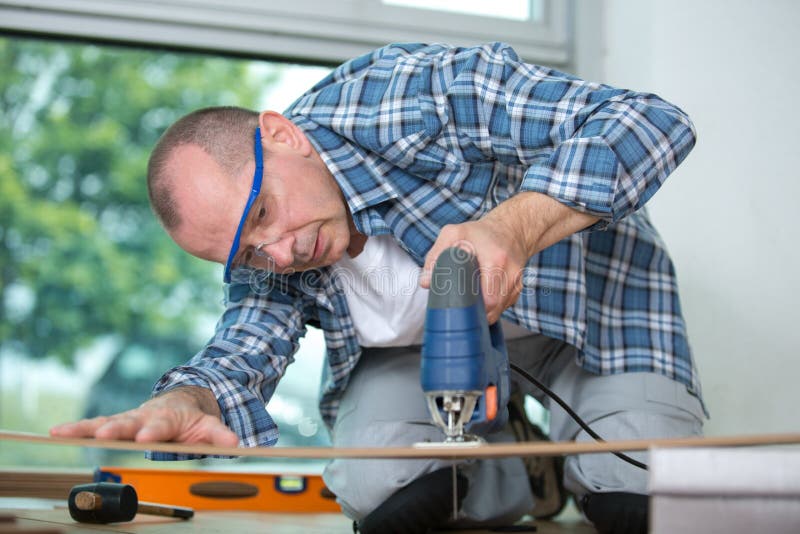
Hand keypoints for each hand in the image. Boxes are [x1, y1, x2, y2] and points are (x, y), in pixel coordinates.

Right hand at [49, 386, 239, 446]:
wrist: (182, 401)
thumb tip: (236, 444)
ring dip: (86, 428)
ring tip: (63, 431)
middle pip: (129, 421)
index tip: (145, 436)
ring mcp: (129, 419)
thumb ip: (219, 435)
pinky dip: (76, 428)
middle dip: (116, 428)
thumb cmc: (192, 418)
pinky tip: (54, 431)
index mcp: (168, 417)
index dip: (154, 430)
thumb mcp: (209, 425)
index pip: (161, 424)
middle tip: (104, 434)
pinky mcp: (116, 424)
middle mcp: (145, 415)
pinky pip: (94, 426)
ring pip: (105, 422)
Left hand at [419, 219, 526, 323]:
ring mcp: (517, 283)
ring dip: (483, 310)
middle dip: (475, 312)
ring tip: (469, 299)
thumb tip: (426, 282)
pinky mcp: (517, 289)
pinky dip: (491, 305)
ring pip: (499, 310)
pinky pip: (503, 306)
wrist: (511, 228)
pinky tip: (481, 295)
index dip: (471, 308)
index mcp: (496, 260)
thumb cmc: (479, 233)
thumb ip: (436, 256)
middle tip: (460, 306)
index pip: (489, 300)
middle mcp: (511, 273)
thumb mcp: (453, 234)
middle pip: (494, 309)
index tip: (458, 305)